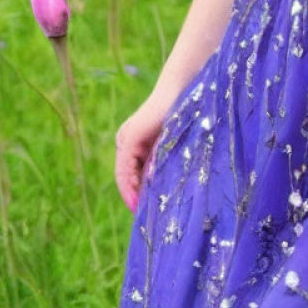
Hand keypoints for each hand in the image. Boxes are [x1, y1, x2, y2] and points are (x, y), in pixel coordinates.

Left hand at [114, 93, 173, 212]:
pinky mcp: (130, 138)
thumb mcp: (172, 144)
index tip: (143, 212)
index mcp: (136, 143)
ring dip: (131, 193)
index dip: (136, 193)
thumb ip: (165, 160)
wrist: (181, 90)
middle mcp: (127, 141)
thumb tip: (164, 186)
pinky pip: (126, 167)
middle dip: (133, 197)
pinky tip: (136, 197)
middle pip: (127, 176)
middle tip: (141, 218)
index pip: (132, 173)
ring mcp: (126, 139)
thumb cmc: (183, 113)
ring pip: (125, 174)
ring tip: (139, 212)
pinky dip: (130, 183)